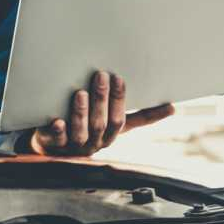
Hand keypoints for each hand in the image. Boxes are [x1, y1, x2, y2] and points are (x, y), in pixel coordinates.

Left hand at [27, 72, 174, 156]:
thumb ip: (136, 114)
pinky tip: (58, 121)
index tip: (129, 83)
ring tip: (80, 93)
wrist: (52, 148)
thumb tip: (171, 106)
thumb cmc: (87, 128)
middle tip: (102, 76)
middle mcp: (95, 142)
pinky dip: (59, 131)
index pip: (123, 120)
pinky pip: (57, 140)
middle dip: (103, 99)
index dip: (127, 103)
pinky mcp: (54, 145)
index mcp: (110, 134)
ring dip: (82, 113)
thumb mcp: (111, 121)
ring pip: (82, 132)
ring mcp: (75, 145)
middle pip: (102, 123)